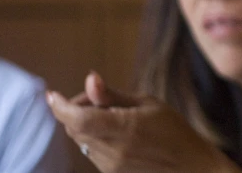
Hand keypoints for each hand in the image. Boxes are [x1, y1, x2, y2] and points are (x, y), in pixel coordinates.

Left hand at [47, 71, 241, 172]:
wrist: (189, 165)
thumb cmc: (174, 130)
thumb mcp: (147, 104)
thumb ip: (113, 95)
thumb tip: (90, 79)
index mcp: (124, 128)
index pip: (78, 119)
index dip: (61, 107)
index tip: (52, 94)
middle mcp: (113, 150)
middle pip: (74, 128)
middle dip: (75, 110)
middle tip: (95, 97)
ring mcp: (110, 165)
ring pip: (80, 139)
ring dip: (84, 124)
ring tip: (111, 114)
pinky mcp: (110, 172)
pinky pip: (90, 150)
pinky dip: (93, 136)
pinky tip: (115, 130)